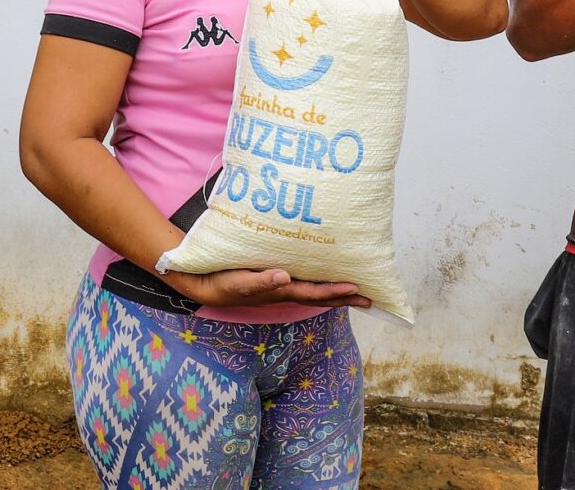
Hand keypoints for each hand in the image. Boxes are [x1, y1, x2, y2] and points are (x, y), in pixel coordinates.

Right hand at [163, 266, 373, 309]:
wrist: (202, 283)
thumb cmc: (220, 282)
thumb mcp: (238, 282)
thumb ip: (260, 280)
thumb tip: (284, 277)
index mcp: (280, 291)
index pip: (314, 293)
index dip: (335, 292)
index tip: (357, 289)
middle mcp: (284, 290)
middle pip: (321, 296)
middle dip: (345, 297)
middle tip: (372, 298)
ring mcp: (280, 286)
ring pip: (314, 289)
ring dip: (336, 291)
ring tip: (356, 290)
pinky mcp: (273, 278)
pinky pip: (303, 281)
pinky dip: (318, 281)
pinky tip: (324, 276)